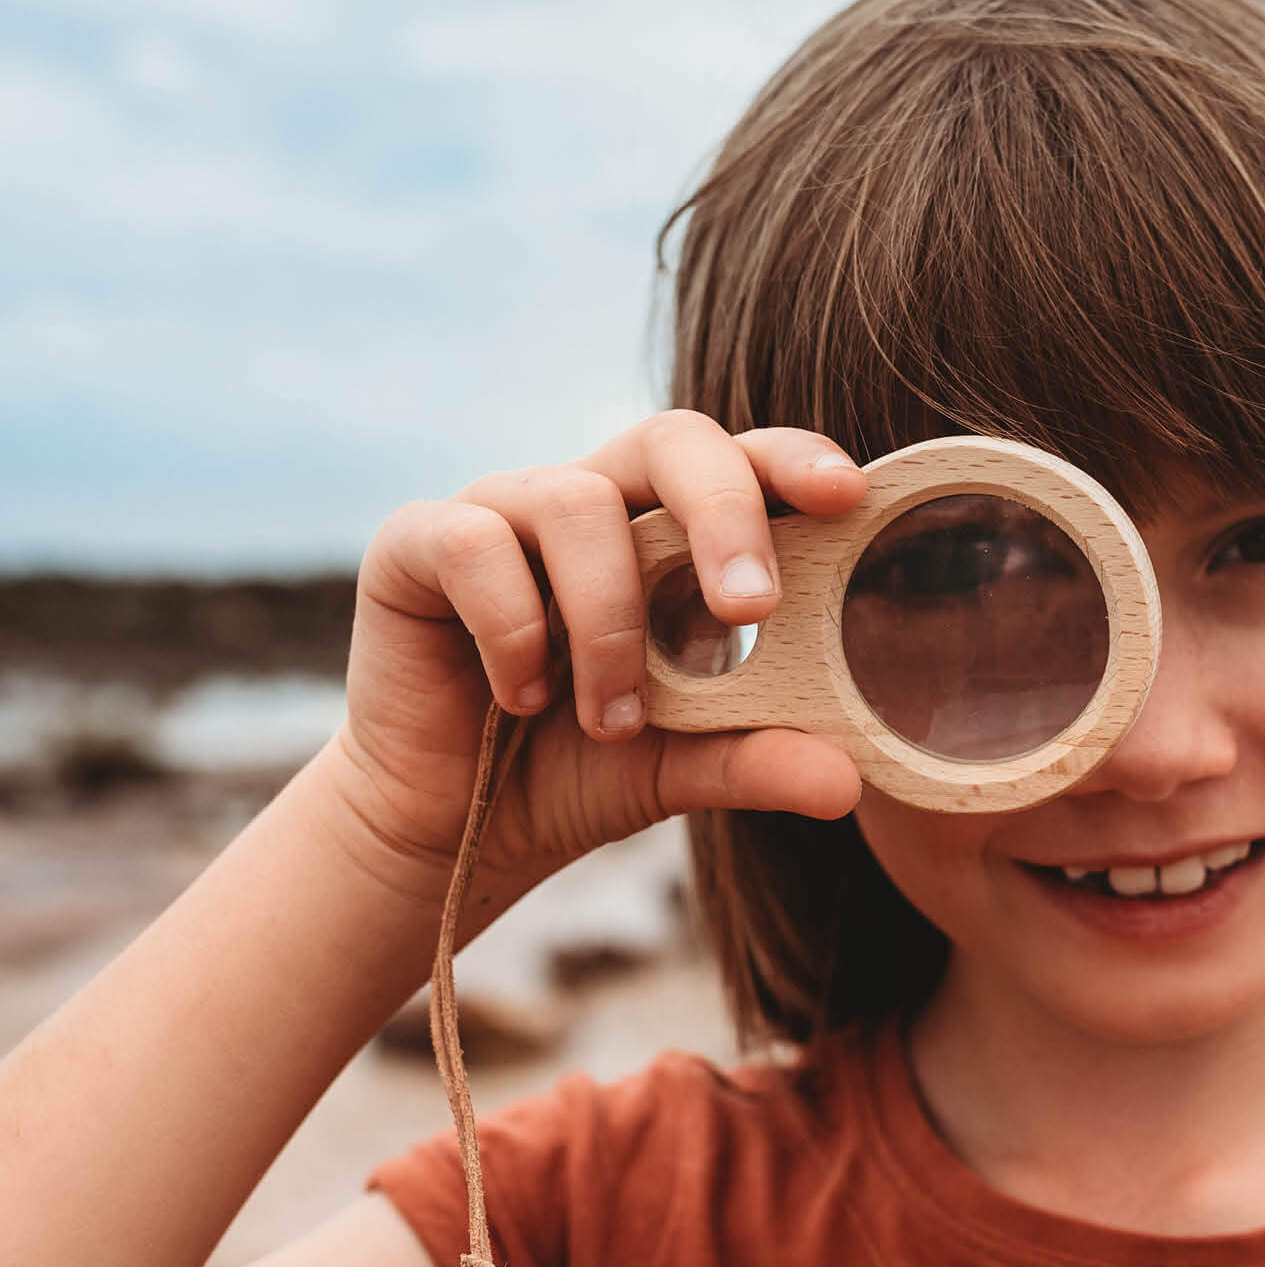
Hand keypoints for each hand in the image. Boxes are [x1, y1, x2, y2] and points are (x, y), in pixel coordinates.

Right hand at [329, 412, 868, 895]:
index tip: (846, 496)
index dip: (793, 459)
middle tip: (752, 607)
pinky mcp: (416, 544)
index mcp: (669, 531)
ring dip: (609, 619)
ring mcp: (504, 512)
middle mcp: (593, 500)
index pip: (742, 460)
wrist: (450, 828)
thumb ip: (756, 760)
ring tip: (612, 721)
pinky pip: (474, 543)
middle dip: (722, 513)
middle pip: (672, 439)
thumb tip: (845, 785)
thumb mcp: (681, 769)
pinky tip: (524, 696)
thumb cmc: (578, 769)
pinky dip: (513, 627)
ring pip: (576, 503)